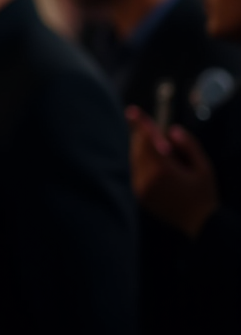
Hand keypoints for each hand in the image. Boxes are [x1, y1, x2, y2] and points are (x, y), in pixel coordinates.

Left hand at [126, 107, 218, 236]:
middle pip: (138, 147)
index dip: (140, 124)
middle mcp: (146, 178)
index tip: (131, 110)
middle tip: (158, 134)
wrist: (198, 224)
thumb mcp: (204, 167)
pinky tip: (159, 164)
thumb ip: (188, 145)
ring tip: (166, 155)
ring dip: (144, 148)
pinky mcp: (138, 193)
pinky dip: (143, 160)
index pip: (147, 141)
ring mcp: (140, 187)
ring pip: (135, 157)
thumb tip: (171, 129)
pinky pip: (136, 169)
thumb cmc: (204, 193)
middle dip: (145, 136)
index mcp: (162, 171)